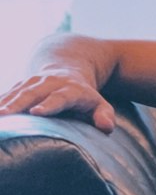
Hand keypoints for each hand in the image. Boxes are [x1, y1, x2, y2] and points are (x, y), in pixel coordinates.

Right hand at [0, 70, 115, 132]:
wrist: (68, 67)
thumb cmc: (86, 96)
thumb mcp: (101, 104)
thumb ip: (105, 115)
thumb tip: (106, 127)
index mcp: (71, 89)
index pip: (60, 97)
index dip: (48, 104)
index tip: (37, 112)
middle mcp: (50, 83)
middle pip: (32, 93)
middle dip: (18, 104)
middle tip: (4, 115)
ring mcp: (34, 82)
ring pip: (17, 91)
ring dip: (4, 103)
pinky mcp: (22, 84)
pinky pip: (8, 92)